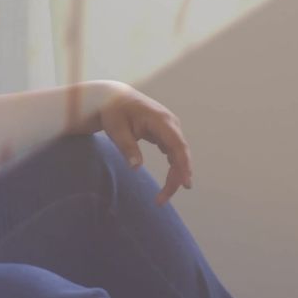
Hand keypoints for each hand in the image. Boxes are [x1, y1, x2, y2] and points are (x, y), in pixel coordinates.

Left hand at [94, 82, 194, 206]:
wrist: (113, 97)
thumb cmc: (114, 111)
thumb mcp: (116, 129)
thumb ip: (127, 147)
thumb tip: (136, 167)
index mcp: (161, 120)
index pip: (177, 145)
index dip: (183, 165)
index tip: (185, 184)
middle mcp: (170, 123)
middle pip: (180, 154)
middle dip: (176, 177)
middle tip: (162, 200)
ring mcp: (170, 128)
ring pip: (178, 155)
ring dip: (174, 175)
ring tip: (163, 197)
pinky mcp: (165, 133)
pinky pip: (173, 152)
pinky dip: (172, 167)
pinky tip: (169, 182)